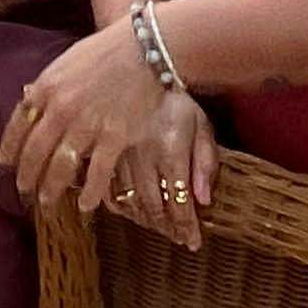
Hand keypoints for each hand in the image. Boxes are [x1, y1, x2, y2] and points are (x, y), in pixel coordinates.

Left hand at [1, 18, 211, 234]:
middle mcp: (62, 109)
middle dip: (26, 177)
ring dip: (51, 190)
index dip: (9, 149)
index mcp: (46, 87)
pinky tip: (84, 206)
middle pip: (35, 152)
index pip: (18, 125)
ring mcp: (88, 125)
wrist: (145, 47)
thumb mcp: (65, 61)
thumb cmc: (105, 50)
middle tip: (22, 192)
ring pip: (61, 167)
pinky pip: (98, 173)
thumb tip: (28, 98)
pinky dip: (90, 193)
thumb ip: (47, 84)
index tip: (5, 165)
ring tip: (46, 204)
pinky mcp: (115, 136)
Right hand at [105, 87, 215, 247]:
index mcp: (170, 153)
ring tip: (156, 228)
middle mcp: (144, 159)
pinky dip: (116, 204)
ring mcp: (119, 155)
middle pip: (154, 208)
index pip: (180, 203)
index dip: (186, 227)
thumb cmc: (176, 97)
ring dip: (144, 220)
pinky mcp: (102, 149)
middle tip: (175, 238)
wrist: (139, 64)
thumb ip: (205, 161)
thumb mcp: (200, 122)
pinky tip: (125, 209)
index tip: (192, 243)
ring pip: (130, 202)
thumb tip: (204, 200)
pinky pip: (106, 188)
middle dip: (166, 228)